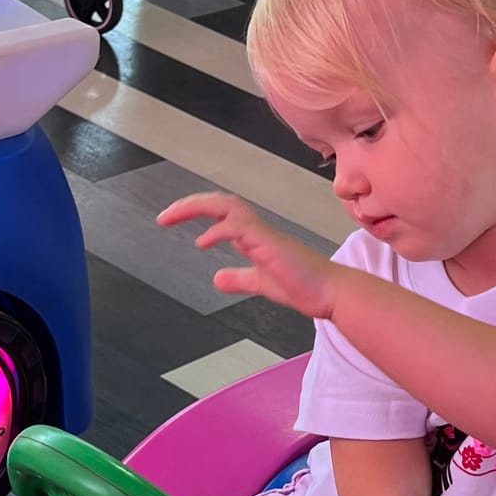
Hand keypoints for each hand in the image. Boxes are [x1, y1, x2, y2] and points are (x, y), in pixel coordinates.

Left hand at [159, 192, 338, 319]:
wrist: (331, 293)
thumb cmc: (305, 286)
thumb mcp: (261, 284)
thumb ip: (240, 279)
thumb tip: (218, 278)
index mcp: (254, 236)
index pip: (220, 212)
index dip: (196, 211)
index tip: (171, 220)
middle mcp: (257, 230)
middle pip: (220, 202)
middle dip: (189, 204)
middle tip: (164, 216)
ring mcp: (264, 234)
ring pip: (227, 205)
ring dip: (196, 207)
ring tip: (172, 216)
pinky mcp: (269, 244)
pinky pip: (239, 227)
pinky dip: (218, 230)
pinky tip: (203, 242)